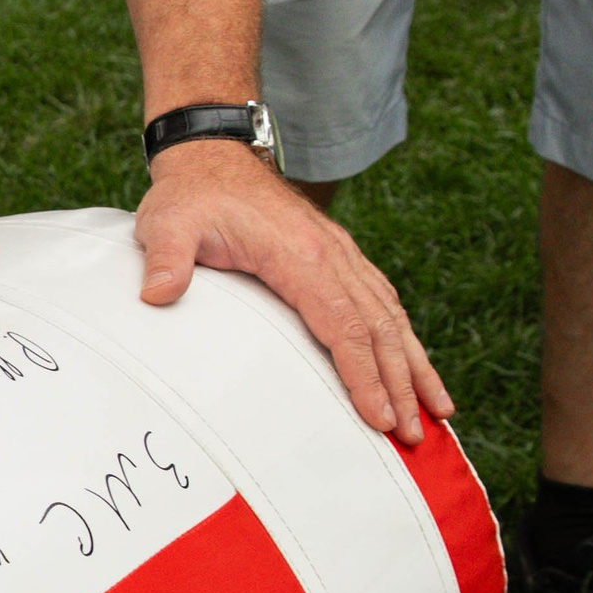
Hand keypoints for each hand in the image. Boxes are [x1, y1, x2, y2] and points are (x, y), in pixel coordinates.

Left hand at [135, 140, 450, 444]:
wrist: (213, 155)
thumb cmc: (191, 196)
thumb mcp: (169, 222)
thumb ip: (166, 258)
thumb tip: (155, 294)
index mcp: (300, 253)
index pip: (343, 324)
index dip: (363, 374)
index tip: (379, 417)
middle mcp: (333, 255)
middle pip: (378, 328)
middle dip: (400, 385)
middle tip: (412, 437)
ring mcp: (340, 255)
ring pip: (390, 316)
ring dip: (414, 366)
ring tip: (437, 412)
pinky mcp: (339, 258)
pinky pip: (380, 301)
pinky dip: (402, 338)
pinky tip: (414, 367)